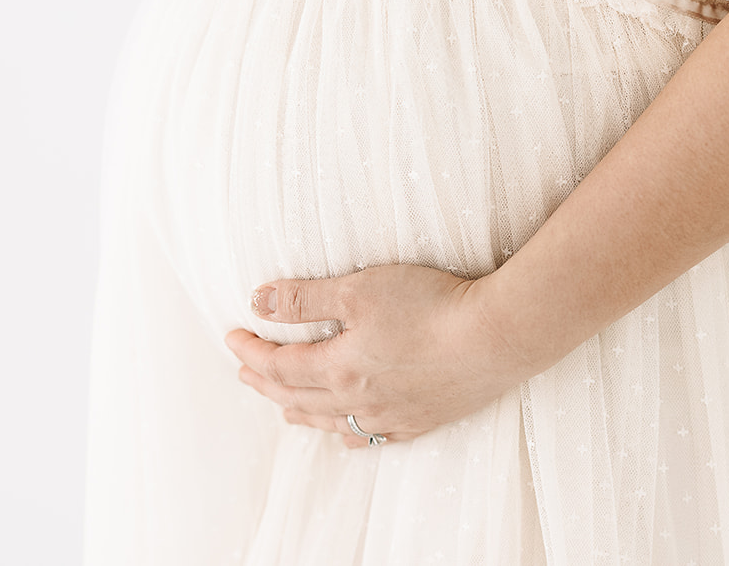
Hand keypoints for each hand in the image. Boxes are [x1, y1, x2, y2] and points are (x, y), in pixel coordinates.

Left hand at [225, 264, 527, 448]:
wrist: (496, 337)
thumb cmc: (430, 305)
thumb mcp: (359, 289)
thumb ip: (306, 298)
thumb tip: (259, 302)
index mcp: (338, 368)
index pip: (280, 364)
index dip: (252, 351)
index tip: (232, 336)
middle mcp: (358, 401)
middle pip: (297, 396)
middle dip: (265, 382)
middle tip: (244, 371)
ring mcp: (391, 417)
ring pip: (331, 423)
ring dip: (300, 411)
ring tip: (282, 405)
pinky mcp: (422, 421)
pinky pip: (371, 438)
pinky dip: (347, 435)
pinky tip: (345, 433)